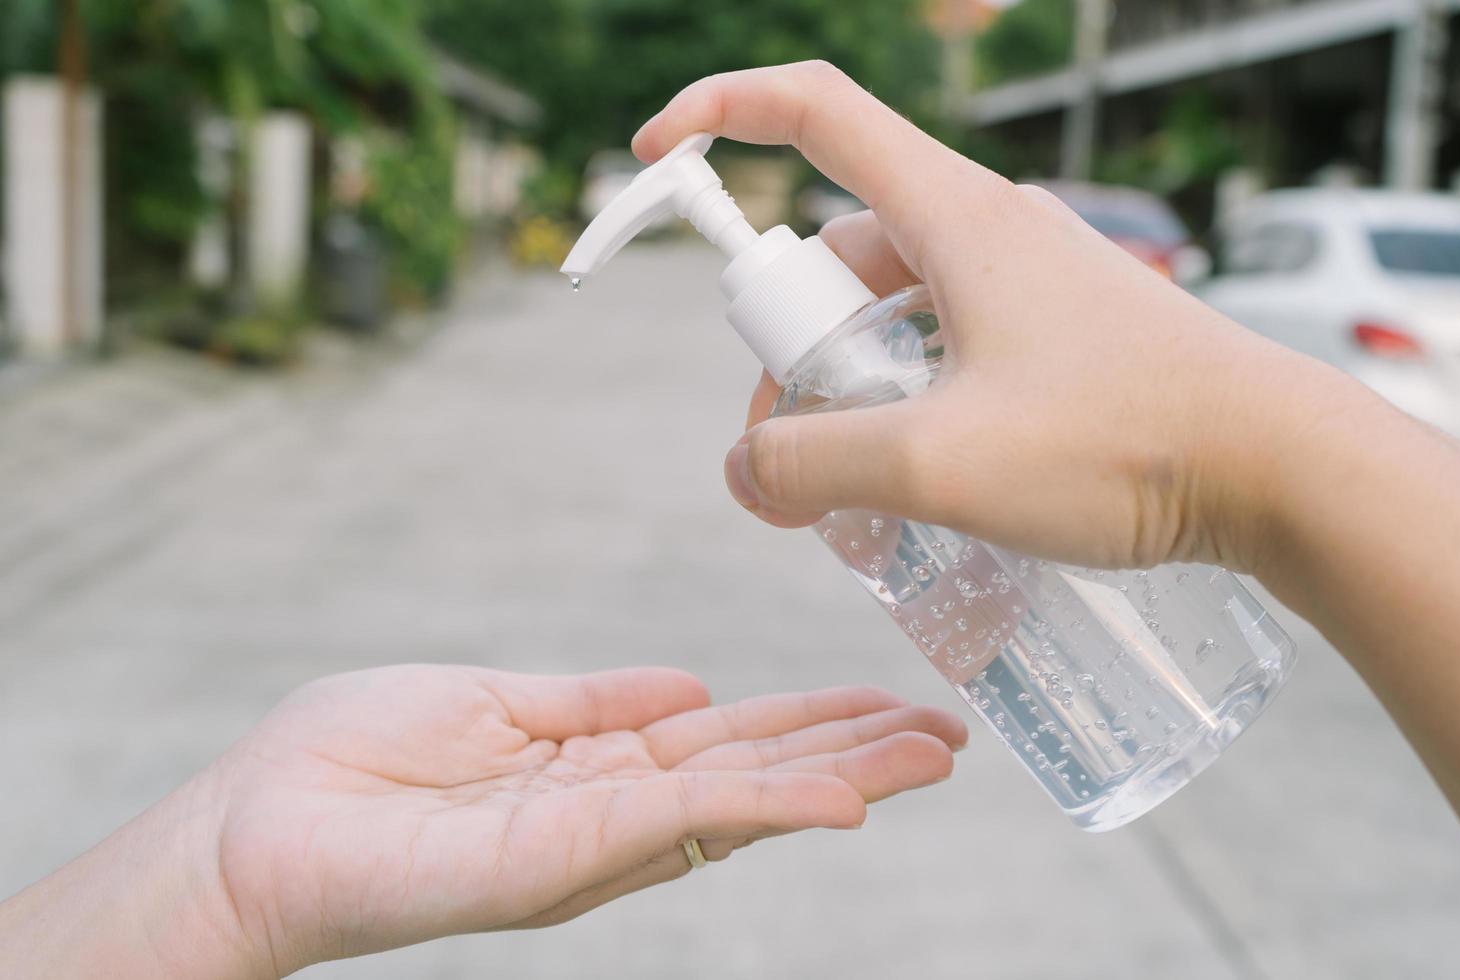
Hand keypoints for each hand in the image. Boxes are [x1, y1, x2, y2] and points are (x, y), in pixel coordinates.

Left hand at [1, 665, 964, 977]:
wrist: (253, 825)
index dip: (810, 725)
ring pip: (741, 807)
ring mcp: (594, 844)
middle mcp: (611, 815)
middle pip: (756, 778)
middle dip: (855, 754)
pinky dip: (767, 811)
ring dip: (840, 780)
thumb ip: (592, 702)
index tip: (888, 702)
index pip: (728, 744)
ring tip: (931, 757)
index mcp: (595, 768)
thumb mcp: (493, 704)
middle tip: (951, 734)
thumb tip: (691, 685)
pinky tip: (841, 798)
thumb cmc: (351, 760)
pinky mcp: (561, 861)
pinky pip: (680, 827)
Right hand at [634, 61, 1350, 573]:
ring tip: (857, 501)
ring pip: (891, 318)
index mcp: (954, 216)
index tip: (654, 153)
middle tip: (788, 459)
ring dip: (849, 394)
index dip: (720, 113)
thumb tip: (745, 471)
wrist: (1286, 473)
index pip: (814, 111)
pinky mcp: (1060, 340)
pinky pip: (947, 352)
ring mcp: (1029, 285)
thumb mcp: (941, 462)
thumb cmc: (1127, 446)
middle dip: (787, 351)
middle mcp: (988, 232)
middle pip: (837, 255)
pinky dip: (909, 407)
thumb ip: (814, 464)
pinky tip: (923, 491)